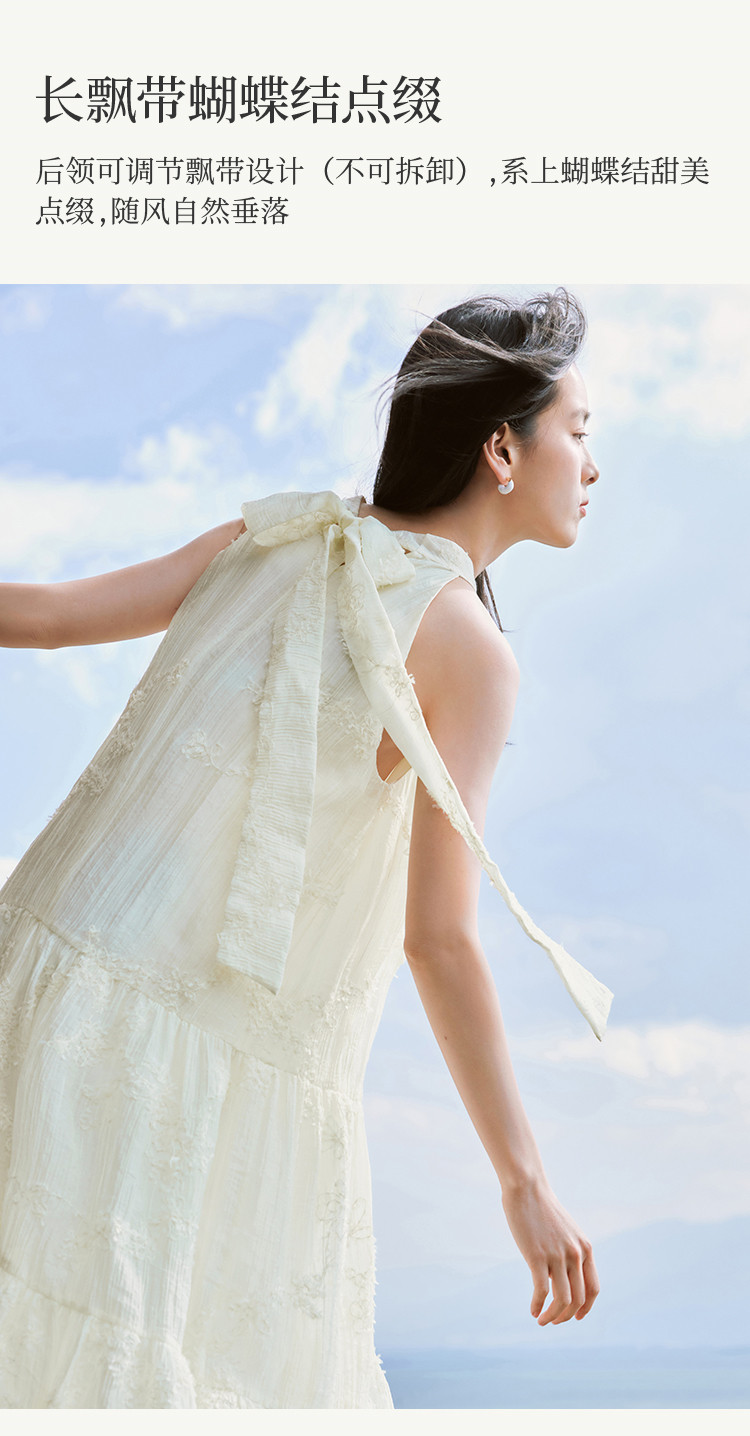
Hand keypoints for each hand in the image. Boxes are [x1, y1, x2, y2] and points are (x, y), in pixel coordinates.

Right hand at [501, 1174, 599, 1325]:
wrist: (527, 1188)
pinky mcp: (538, 1256)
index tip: (574, 1317)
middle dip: (565, 1317)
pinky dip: (538, 1305)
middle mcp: (576, 1254)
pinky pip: (542, 1291)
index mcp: (585, 1249)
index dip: (585, 1309)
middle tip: (552, 1321)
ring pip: (562, 1300)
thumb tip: (565, 1275)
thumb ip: (570, 1251)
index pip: (593, 1289)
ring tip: (541, 1320)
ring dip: (552, 1316)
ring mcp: (558, 1255)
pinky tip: (532, 1310)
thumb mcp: (565, 1231)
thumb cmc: (543, 1209)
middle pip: (578, 1300)